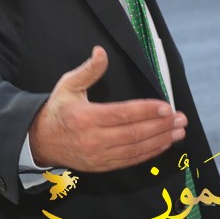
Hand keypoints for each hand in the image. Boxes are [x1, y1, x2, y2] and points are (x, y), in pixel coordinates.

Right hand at [29, 46, 186, 171]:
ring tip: (178, 131)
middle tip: (180, 118)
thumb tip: (101, 52)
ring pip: (135, 149)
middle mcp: (93, 139)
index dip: (146, 111)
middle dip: (161, 126)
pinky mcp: (102, 166)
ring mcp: (98, 156)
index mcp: (85, 117)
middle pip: (134, 134)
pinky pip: (130, 160)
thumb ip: (88, 70)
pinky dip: (149, 153)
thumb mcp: (68, 85)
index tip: (166, 107)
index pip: (123, 114)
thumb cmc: (57, 110)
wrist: (39, 141)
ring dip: (160, 140)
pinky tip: (163, 144)